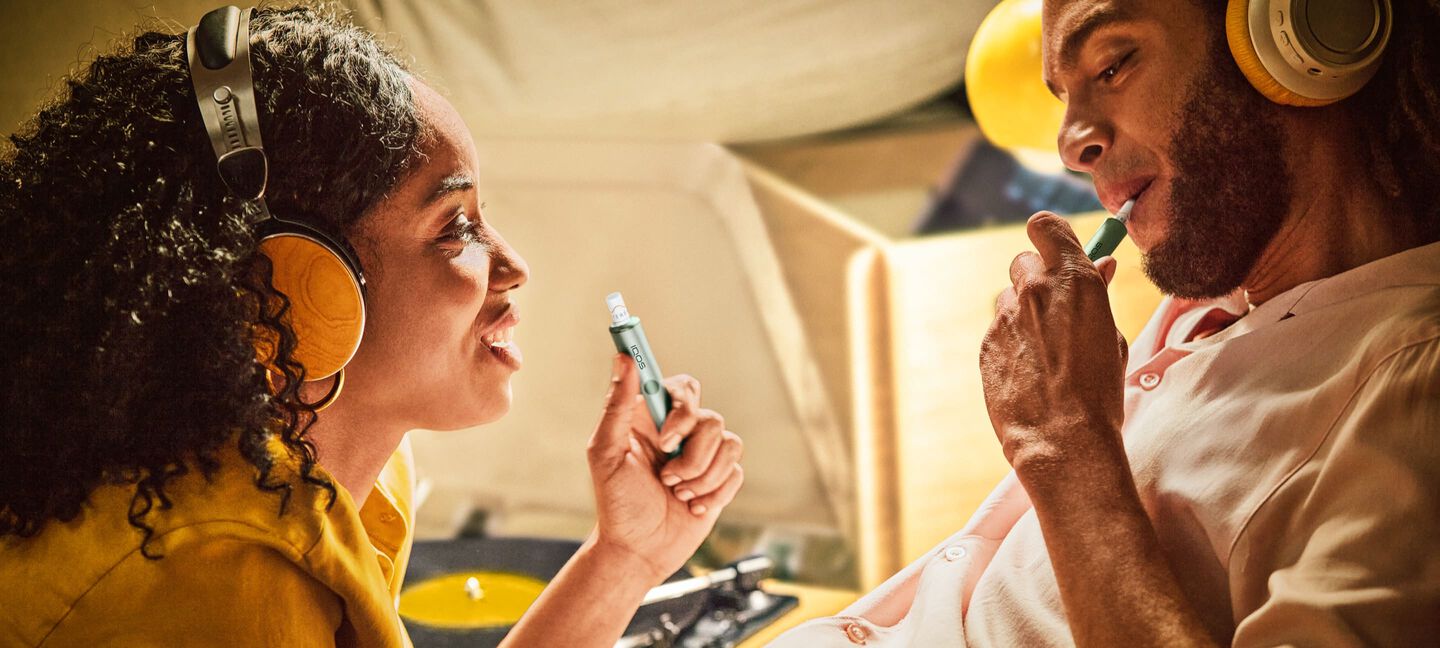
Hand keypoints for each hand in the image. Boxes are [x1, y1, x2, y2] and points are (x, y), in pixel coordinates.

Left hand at [585, 354, 744, 582]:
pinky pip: (736, 472)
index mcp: (652, 418)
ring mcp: (704, 454)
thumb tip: (623, 359)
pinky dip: (712, 494)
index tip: (666, 438)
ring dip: (700, 478)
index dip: (683, 407)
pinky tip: (690, 508)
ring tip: (676, 494)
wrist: (639, 551)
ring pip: (729, 444)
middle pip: (711, 419)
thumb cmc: (616, 504)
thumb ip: (616, 405)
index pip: (683, 388)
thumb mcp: (605, 453)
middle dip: (691, 456)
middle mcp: (680, 431)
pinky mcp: (721, 478)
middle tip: (665, 476)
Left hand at [980, 212, 1128, 479]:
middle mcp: (1035, 290)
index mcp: (1075, 280)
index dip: (1048, 236)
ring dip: (1021, 313)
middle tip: (1054, 308)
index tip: (1056, 250)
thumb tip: (1101, 266)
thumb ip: (1098, 296)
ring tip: (1043, 351)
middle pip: (1023, 261)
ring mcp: (1005, 317)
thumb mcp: (1113, 337)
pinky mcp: (986, 344)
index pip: (1045, 226)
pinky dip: (1009, 343)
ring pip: (1008, 299)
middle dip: (1037, 278)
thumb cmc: (1100, 393)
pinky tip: (1028, 371)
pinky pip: (997, 331)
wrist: (1063, 440)